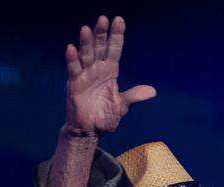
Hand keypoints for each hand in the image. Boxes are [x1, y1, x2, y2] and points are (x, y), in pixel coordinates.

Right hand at [63, 16, 155, 135]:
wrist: (90, 131)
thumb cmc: (105, 116)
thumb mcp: (122, 105)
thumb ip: (134, 96)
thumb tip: (152, 92)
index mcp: (110, 71)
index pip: (114, 49)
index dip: (117, 36)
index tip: (119, 21)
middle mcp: (97, 69)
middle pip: (99, 47)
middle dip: (101, 34)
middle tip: (103, 19)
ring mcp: (84, 75)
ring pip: (85, 55)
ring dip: (86, 43)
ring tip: (87, 29)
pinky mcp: (74, 84)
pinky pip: (73, 70)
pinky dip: (72, 59)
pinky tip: (71, 48)